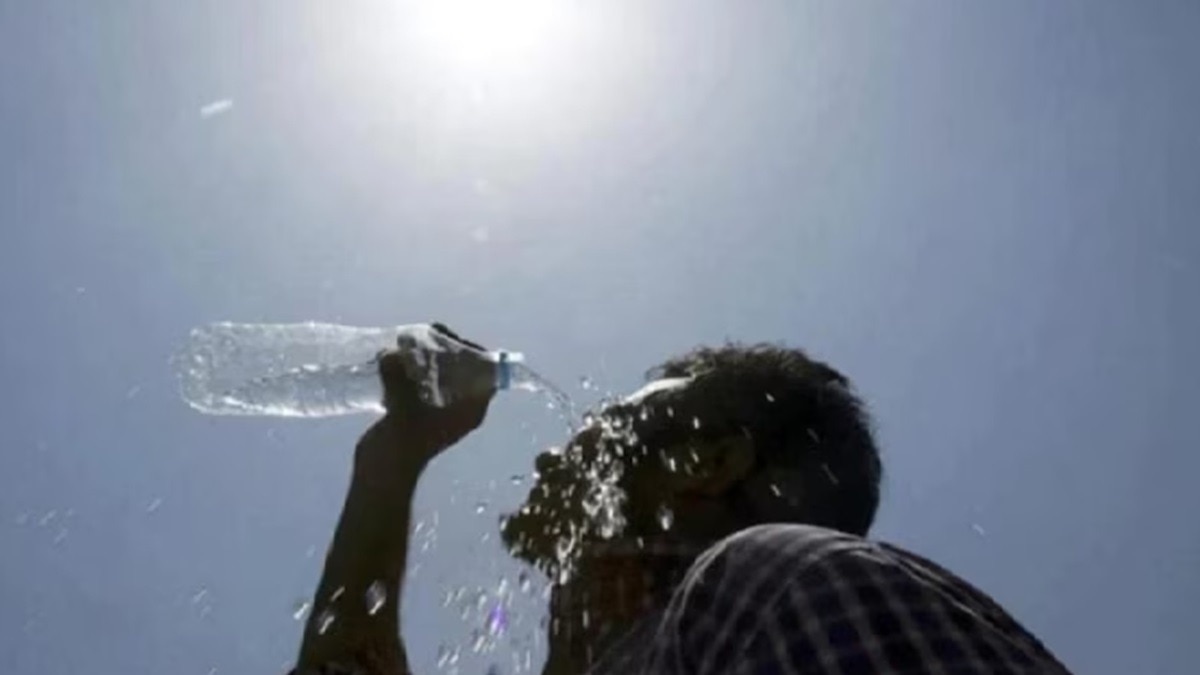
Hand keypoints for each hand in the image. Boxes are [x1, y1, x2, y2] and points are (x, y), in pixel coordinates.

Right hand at [358, 324, 495, 469]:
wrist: (381, 474)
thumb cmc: (401, 446)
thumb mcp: (402, 410)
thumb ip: (398, 378)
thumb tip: (389, 352)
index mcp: (471, 410)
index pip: (487, 372)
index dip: (474, 351)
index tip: (451, 337)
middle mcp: (461, 407)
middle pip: (464, 369)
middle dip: (446, 349)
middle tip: (427, 333)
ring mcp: (439, 409)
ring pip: (441, 373)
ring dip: (427, 357)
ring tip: (408, 340)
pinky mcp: (419, 410)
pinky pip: (422, 381)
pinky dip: (412, 368)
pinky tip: (396, 355)